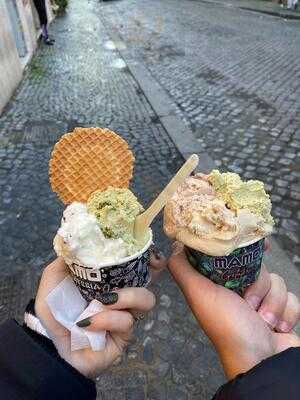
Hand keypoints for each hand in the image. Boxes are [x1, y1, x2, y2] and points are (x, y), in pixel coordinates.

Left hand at [35, 258, 155, 377]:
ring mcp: (124, 316)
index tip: (147, 250)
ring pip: (145, 299)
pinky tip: (87, 322)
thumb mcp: (54, 278)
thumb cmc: (53, 311)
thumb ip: (68, 259)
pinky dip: (106, 319)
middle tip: (140, 267)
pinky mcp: (123, 336)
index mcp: (108, 280)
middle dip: (149, 271)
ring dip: (127, 296)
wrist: (48, 344)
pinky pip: (126, 321)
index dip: (146, 256)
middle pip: (148, 280)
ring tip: (105, 300)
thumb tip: (81, 241)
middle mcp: (120, 297)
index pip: (135, 265)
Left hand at [168, 242, 299, 379]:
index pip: (232, 255)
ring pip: (277, 281)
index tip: (254, 245)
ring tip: (262, 320)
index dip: (242, 248)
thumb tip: (175, 244)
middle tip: (248, 303)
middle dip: (257, 285)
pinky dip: (287, 312)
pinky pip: (292, 297)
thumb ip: (183, 269)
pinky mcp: (282, 311)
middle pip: (258, 266)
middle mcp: (240, 291)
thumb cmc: (227, 327)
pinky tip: (277, 327)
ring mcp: (262, 302)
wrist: (262, 362)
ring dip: (272, 302)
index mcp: (219, 284)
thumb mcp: (198, 293)